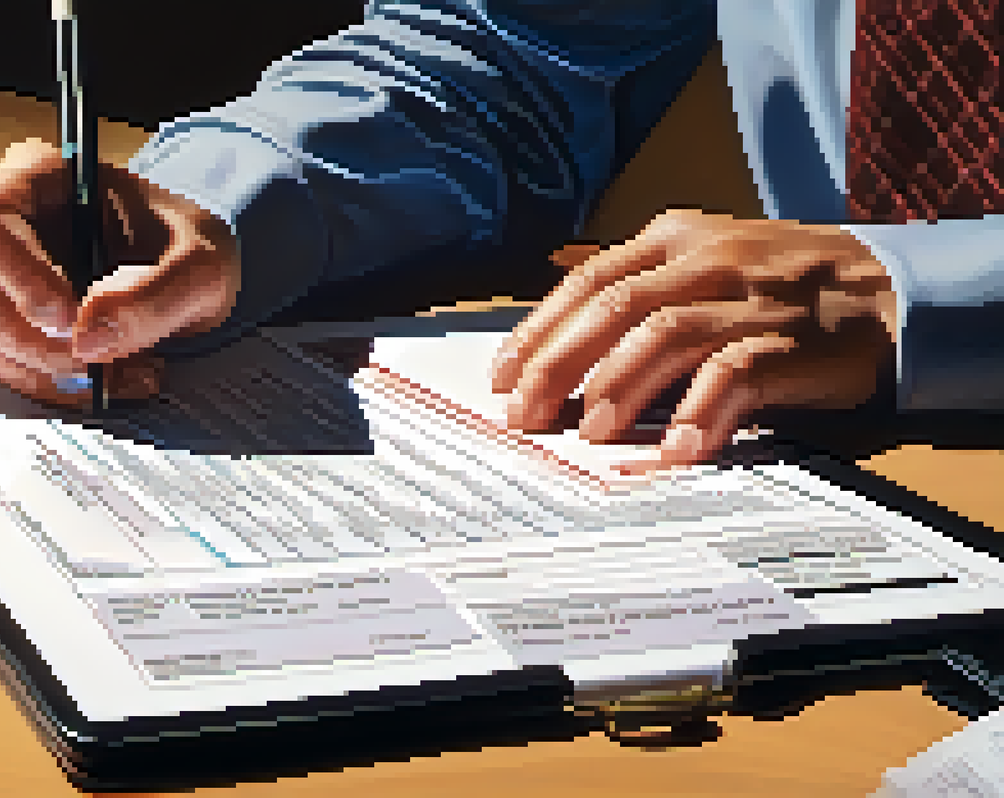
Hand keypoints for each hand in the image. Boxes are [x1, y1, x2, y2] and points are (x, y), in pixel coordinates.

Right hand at [0, 139, 240, 407]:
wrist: (186, 277)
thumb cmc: (185, 249)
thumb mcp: (201, 266)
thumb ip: (156, 294)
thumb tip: (90, 335)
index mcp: (38, 176)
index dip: (16, 274)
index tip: (68, 318)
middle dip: (14, 332)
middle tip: (83, 360)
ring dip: (31, 367)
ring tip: (109, 375)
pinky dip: (35, 383)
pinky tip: (92, 383)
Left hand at [488, 208, 899, 473]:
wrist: (886, 289)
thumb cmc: (775, 288)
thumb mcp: (701, 268)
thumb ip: (637, 299)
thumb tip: (555, 358)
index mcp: (673, 239)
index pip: (586, 281)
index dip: (537, 331)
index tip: (500, 377)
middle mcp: (706, 261)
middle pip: (612, 308)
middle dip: (557, 364)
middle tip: (524, 414)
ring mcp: (748, 300)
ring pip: (664, 336)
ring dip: (617, 387)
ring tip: (588, 432)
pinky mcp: (790, 343)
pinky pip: (733, 376)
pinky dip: (697, 412)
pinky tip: (672, 448)